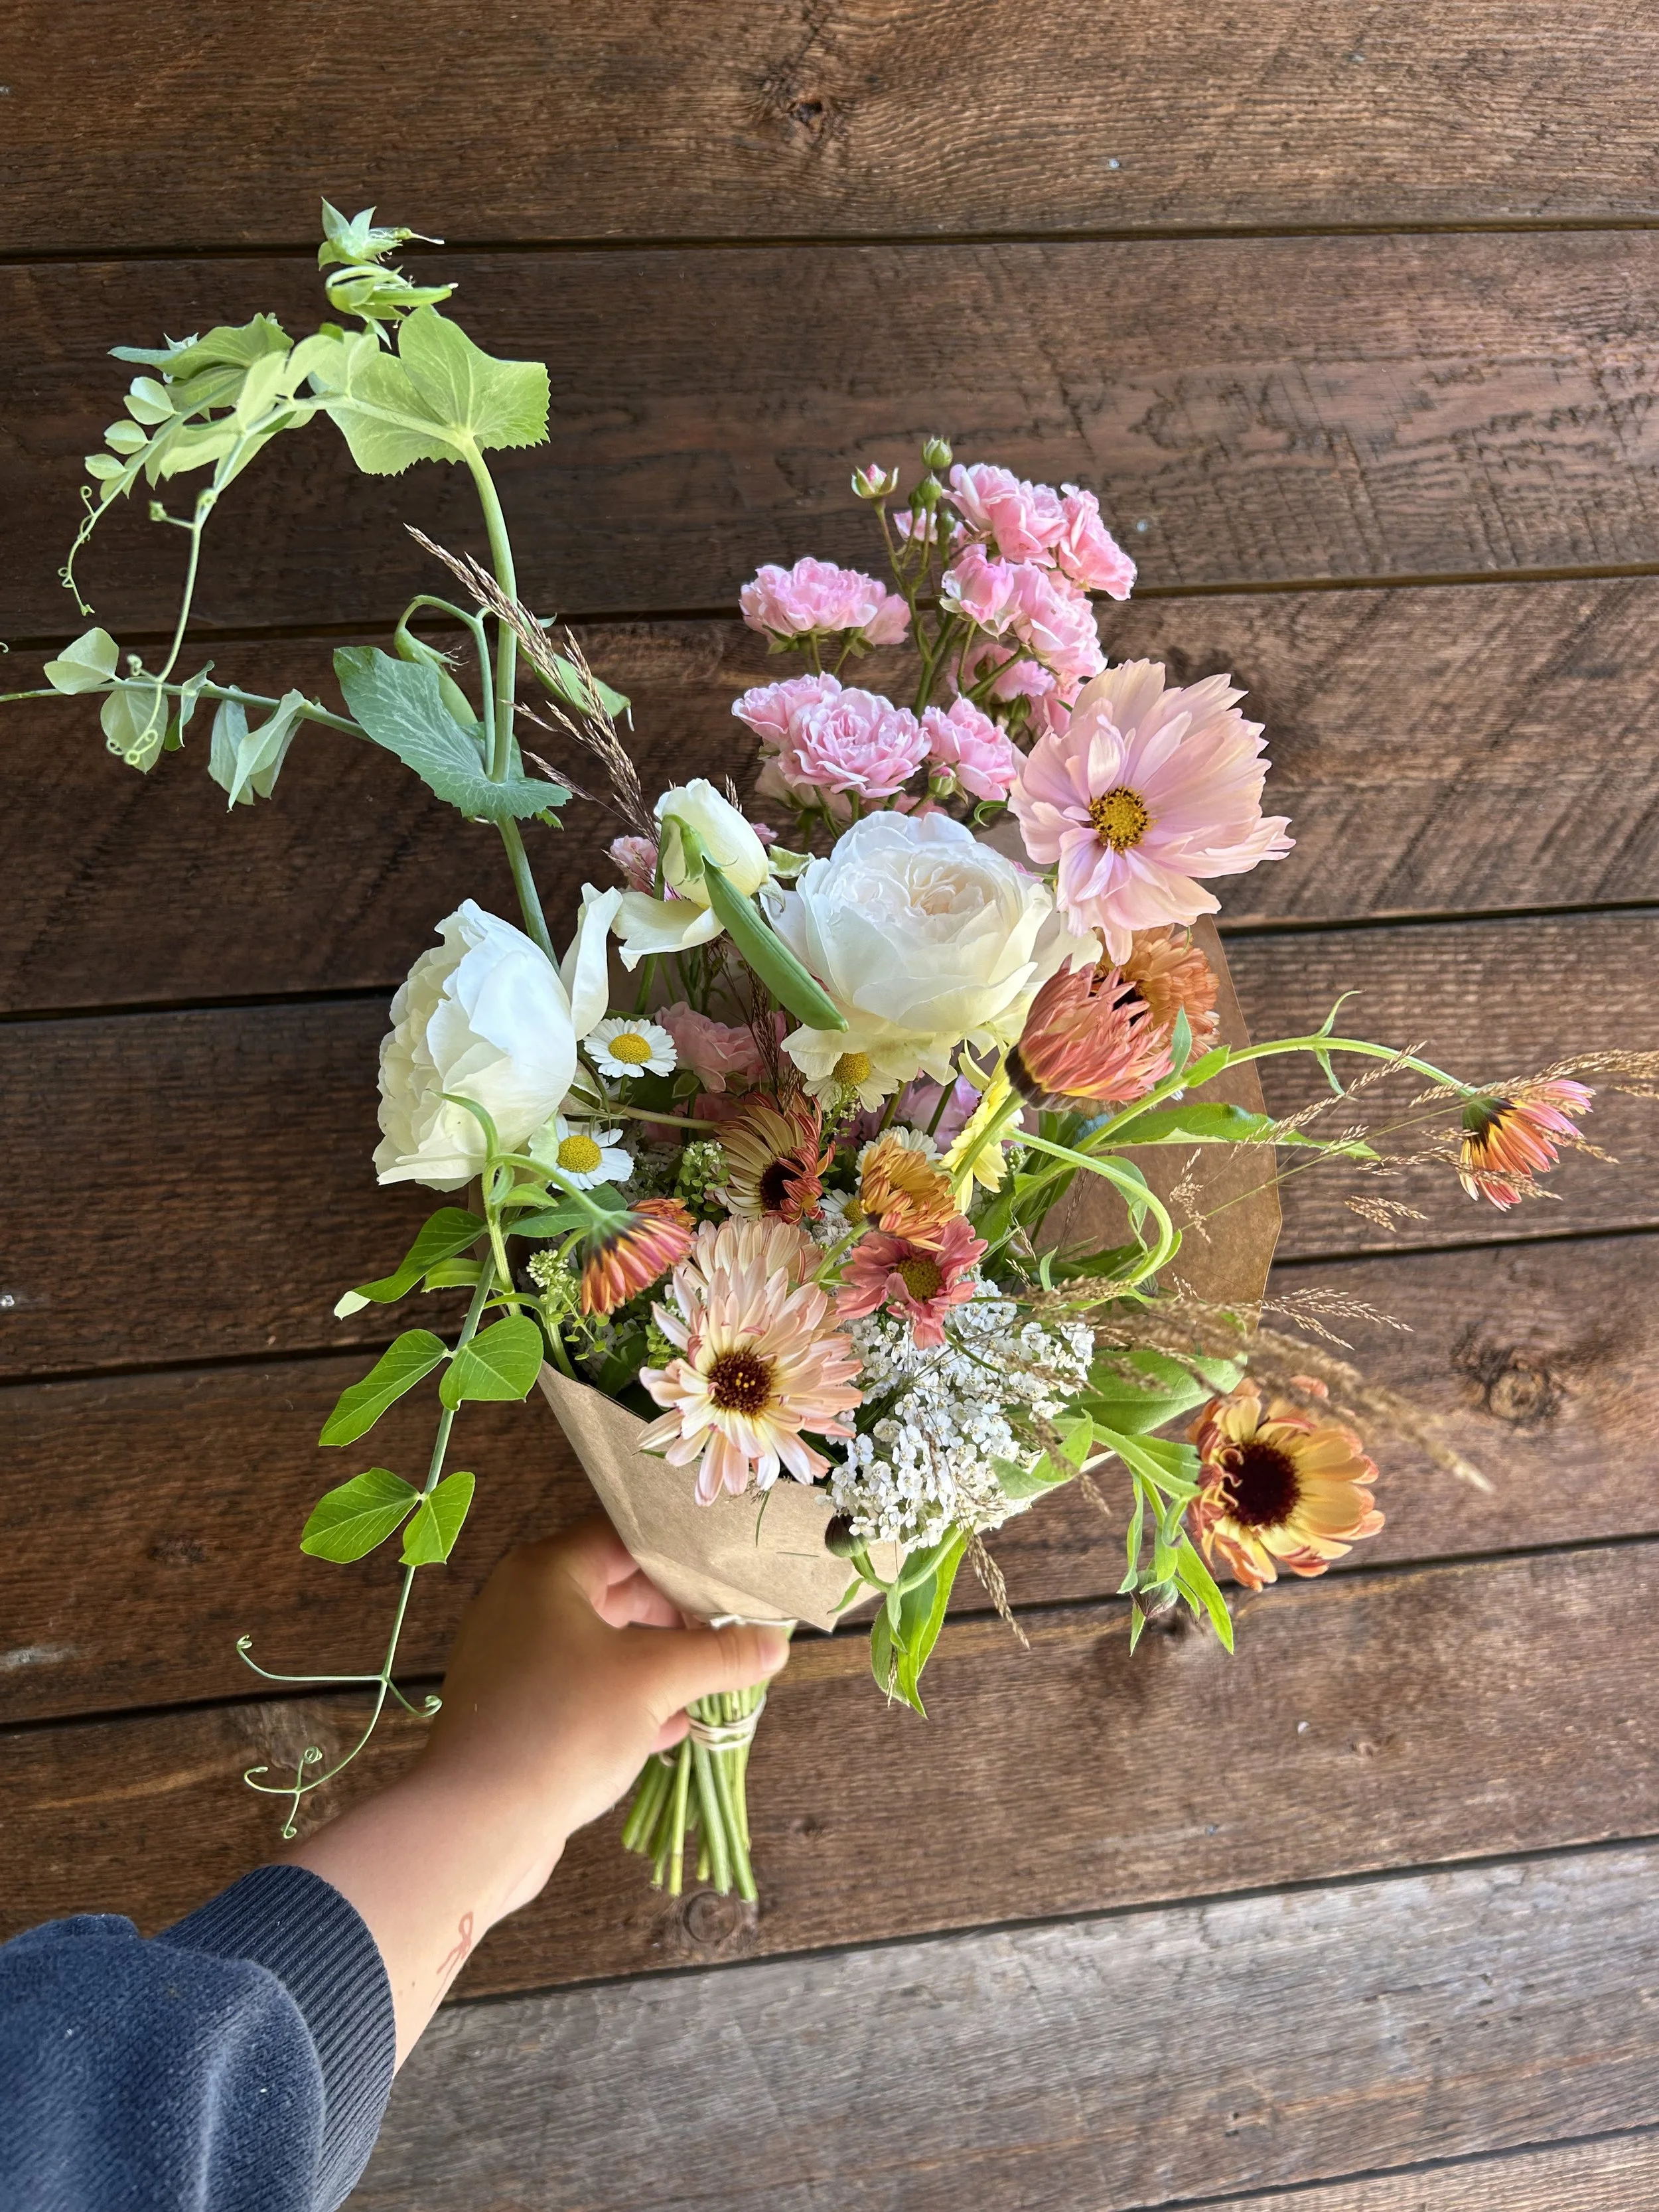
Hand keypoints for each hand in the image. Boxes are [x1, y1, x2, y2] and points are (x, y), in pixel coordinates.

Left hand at [417, 1518, 790, 1903]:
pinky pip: (585, 1691)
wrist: (476, 1825)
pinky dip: (629, 1701)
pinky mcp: (520, 1714)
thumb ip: (718, 1656)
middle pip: (616, 1589)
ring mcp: (516, 1663)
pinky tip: (676, 1725)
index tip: (733, 1572)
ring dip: (659, 1661)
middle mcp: (523, 1606)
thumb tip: (776, 1644)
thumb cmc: (562, 1726)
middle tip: (735, 1628)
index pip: (624, 1537)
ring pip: (603, 1646)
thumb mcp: (653, 1681)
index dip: (682, 1554)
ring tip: (716, 1675)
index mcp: (545, 1572)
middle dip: (677, 1613)